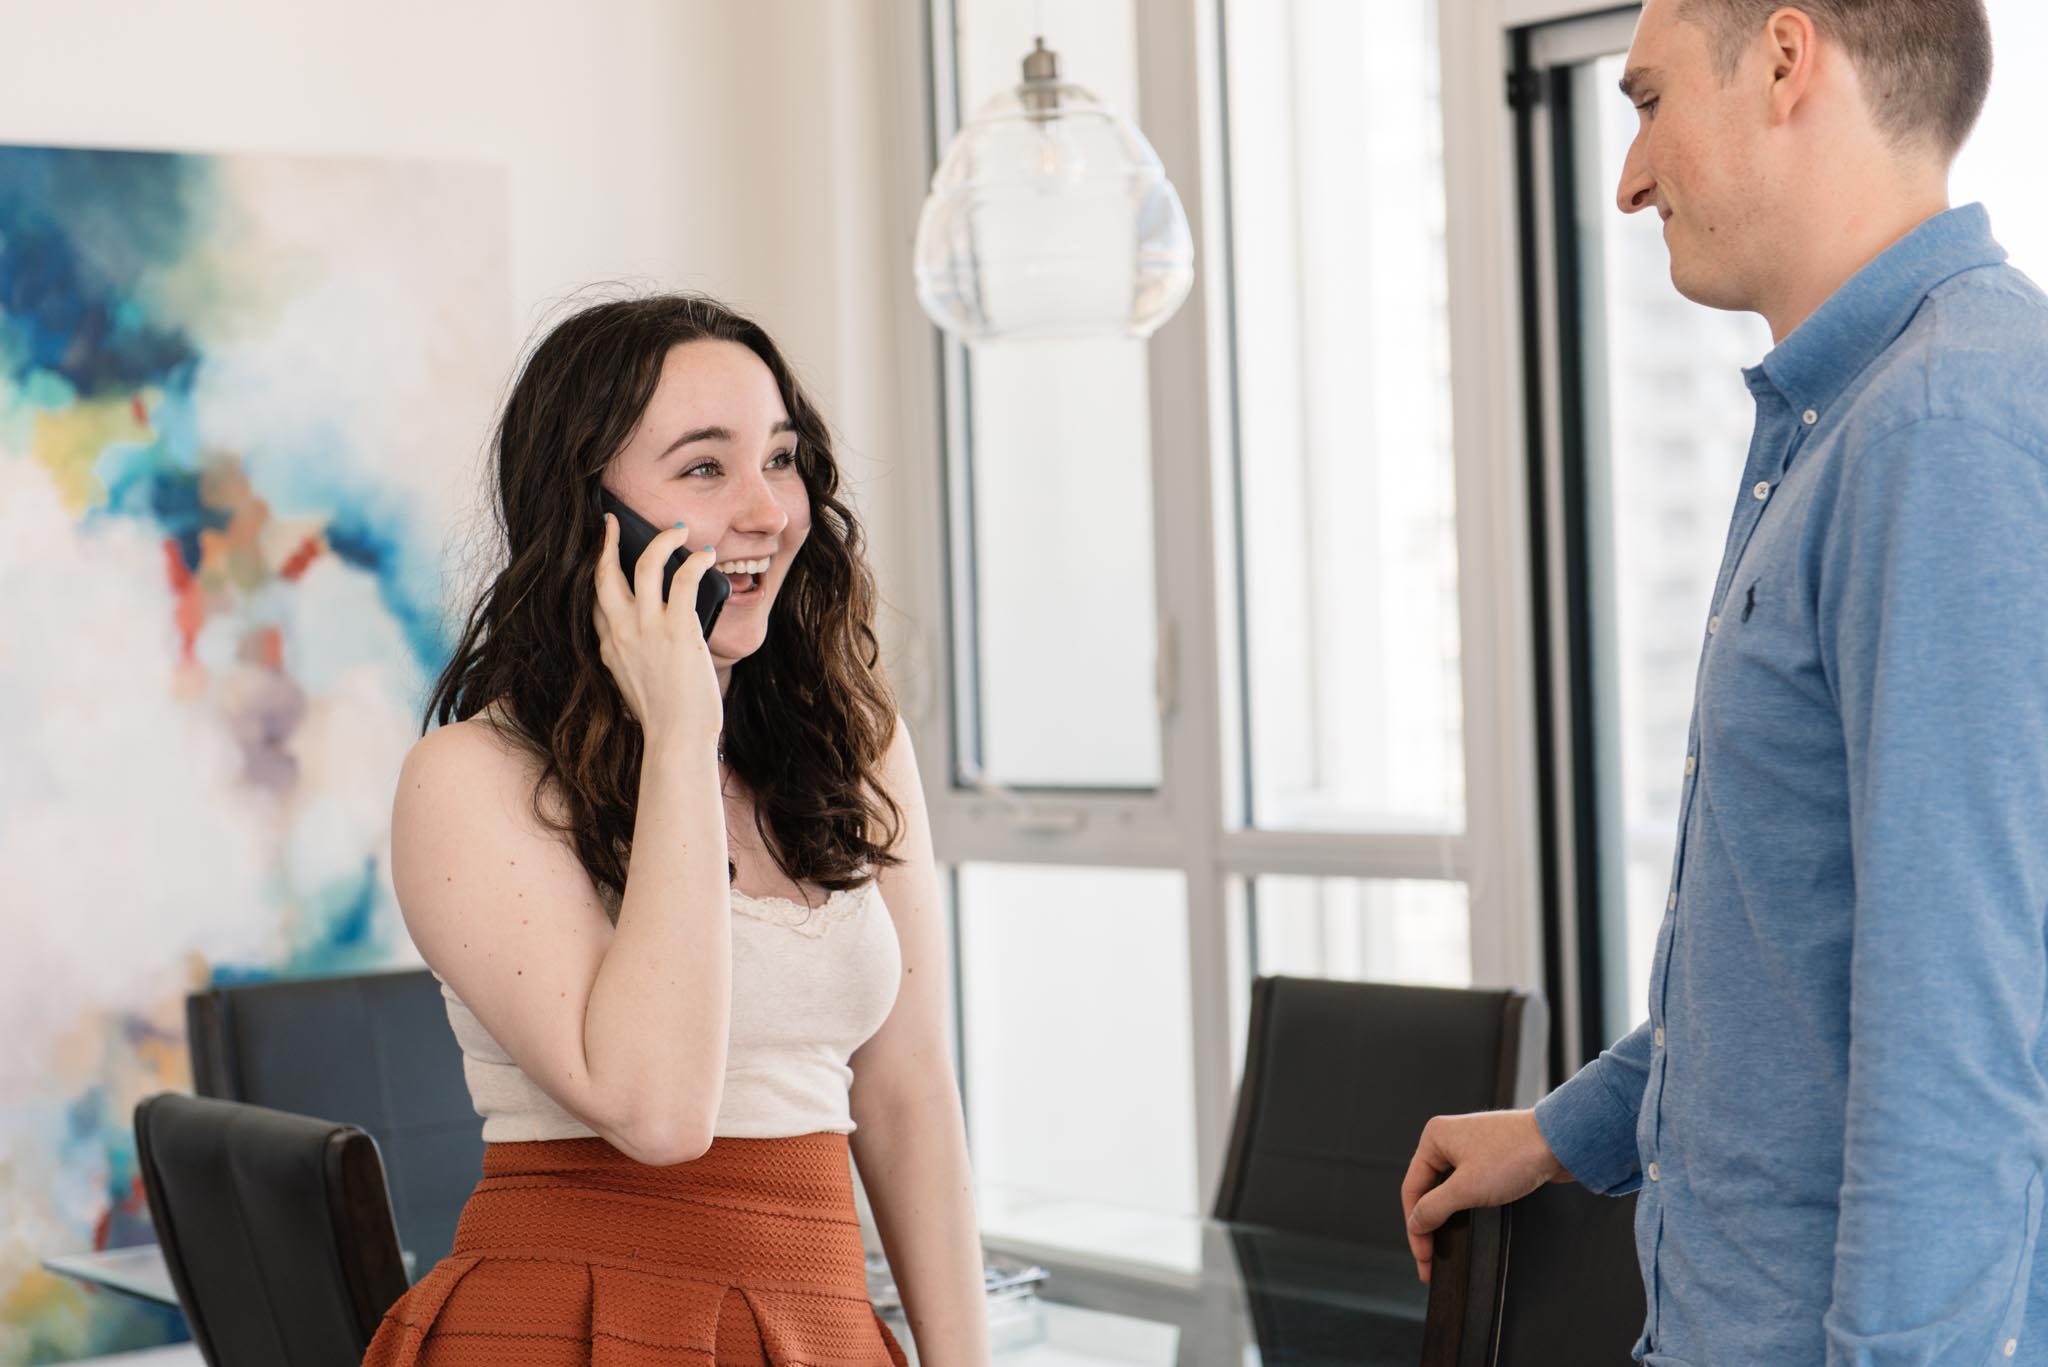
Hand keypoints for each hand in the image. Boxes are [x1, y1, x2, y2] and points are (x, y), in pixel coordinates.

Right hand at [593, 513, 722, 748]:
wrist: (676, 739)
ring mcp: (648, 629)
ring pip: (645, 565)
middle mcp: (621, 633)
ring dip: (662, 540)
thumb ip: (633, 660)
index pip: (595, 600)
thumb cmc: (666, 720)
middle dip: (606, 541)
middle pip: (604, 574)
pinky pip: (684, 579)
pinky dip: (696, 561)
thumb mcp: (634, 686)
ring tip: (679, 529)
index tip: (601, 553)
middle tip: (612, 521)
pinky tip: (706, 555)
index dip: (596, 571)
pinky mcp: (678, 630)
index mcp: (608, 648)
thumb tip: (654, 643)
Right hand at [1400, 1109, 1567, 1282]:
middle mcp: (1448, 1139)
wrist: (1560, 1143)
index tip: (1423, 1256)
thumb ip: (1434, 1208)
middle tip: (1431, 1260)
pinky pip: (1467, 1187)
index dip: (1415, 1226)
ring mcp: (1470, 1148)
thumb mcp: (1466, 1188)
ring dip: (1446, 1219)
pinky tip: (1465, 1226)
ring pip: (1447, 1190)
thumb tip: (1416, 1223)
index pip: (1412, 1188)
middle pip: (1428, 1190)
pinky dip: (1463, 1208)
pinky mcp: (1489, 1158)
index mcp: (1434, 1138)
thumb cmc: (1515, 1155)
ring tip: (1446, 1247)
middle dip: (1429, 1226)